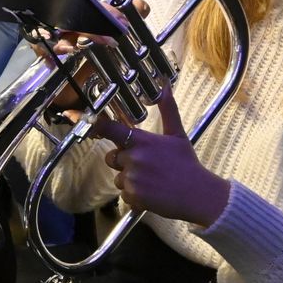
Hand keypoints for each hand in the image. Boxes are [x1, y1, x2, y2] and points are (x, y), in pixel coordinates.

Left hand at [86, 90, 229, 225]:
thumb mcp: (178, 134)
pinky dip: (135, 196)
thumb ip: (168, 109)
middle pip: (112, 157)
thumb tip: (166, 85)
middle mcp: (134, 157)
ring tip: (152, 180)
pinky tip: (152, 193)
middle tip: (146, 165)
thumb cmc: (187, 163)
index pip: (110, 129)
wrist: (199, 194)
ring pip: (118, 178)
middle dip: (123, 162)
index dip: (97, 125)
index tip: (83, 120)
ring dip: (130, 180)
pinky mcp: (133, 195)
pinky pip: (124, 195)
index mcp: (142, 140)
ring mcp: (132, 177)